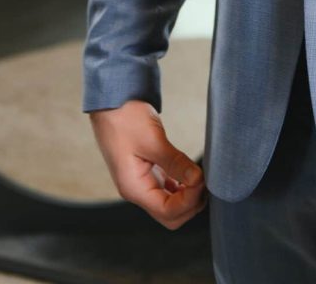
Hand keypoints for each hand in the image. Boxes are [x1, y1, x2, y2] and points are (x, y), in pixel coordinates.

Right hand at [89, 100, 205, 228]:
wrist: (111, 101)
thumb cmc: (125, 118)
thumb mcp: (153, 140)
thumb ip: (175, 162)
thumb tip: (198, 180)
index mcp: (134, 188)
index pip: (168, 211)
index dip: (189, 200)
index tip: (202, 178)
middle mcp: (137, 190)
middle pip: (170, 215)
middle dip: (190, 203)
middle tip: (204, 179)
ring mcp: (142, 182)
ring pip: (170, 205)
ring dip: (188, 196)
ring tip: (200, 175)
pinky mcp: (147, 172)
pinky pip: (168, 190)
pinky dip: (182, 187)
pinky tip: (190, 173)